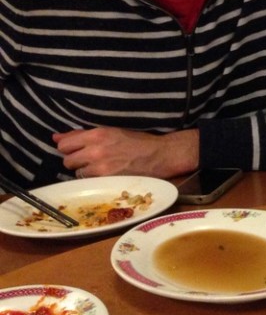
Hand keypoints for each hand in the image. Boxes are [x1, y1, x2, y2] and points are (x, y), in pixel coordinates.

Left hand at [55, 127, 199, 178]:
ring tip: (100, 168)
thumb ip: (82, 135)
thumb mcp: (111, 132)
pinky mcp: (106, 179)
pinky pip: (88, 181)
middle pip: (67, 160)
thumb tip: (56, 137)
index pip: (64, 144)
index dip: (69, 148)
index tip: (78, 150)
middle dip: (76, 161)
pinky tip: (106, 175)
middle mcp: (95, 149)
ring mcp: (100, 166)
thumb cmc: (137, 142)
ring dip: (85, 172)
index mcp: (97, 134)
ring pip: (76, 173)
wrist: (160, 155)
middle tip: (90, 160)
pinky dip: (94, 180)